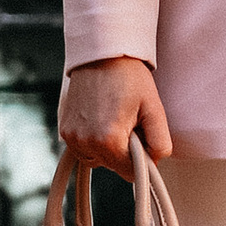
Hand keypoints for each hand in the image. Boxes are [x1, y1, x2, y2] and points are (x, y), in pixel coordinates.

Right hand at [59, 55, 173, 175]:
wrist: (101, 53)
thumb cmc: (128, 76)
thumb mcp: (154, 108)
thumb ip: (160, 143)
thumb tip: (154, 162)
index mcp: (107, 140)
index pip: (130, 172)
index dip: (141, 157)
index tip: (143, 137)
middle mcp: (84, 142)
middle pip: (113, 166)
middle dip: (124, 151)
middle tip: (129, 122)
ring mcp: (71, 136)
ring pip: (97, 159)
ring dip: (108, 148)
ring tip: (114, 119)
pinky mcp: (64, 129)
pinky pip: (84, 148)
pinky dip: (94, 140)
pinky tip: (101, 120)